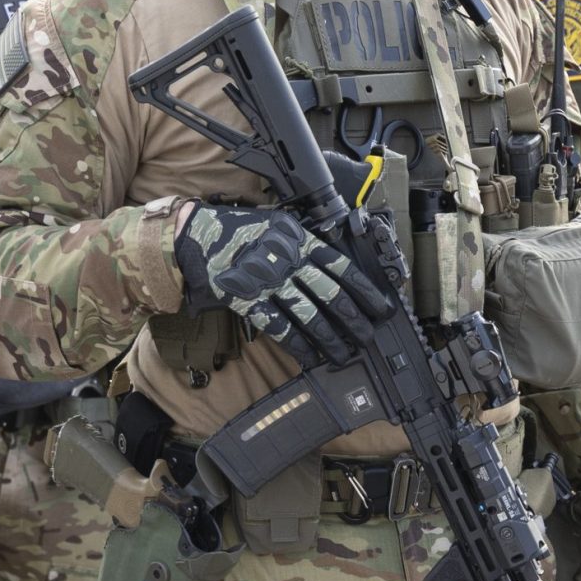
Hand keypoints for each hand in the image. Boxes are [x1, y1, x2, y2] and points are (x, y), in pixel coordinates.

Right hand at [175, 204, 394, 367]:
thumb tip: (335, 267)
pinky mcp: (248, 300)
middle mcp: (288, 261)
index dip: (365, 290)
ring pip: (308, 315)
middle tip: (368, 337)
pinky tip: (310, 356)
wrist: (198, 235)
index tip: (381, 307)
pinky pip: (279, 327)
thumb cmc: (241, 229)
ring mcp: (268, 282)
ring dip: (330, 338)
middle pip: (330, 295)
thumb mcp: (279, 224)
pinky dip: (297, 344)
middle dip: (354, 320)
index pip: (342, 267)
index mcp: (300, 240)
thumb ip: (305, 242)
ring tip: (344, 354)